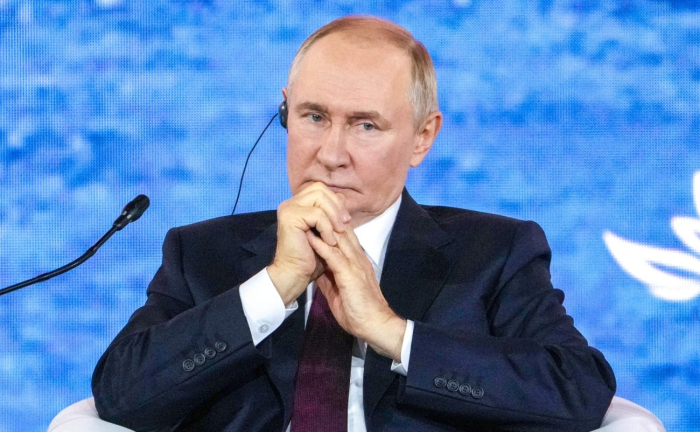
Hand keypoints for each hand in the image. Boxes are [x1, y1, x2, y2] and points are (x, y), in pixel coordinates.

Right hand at [268, 182, 351, 305]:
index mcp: (298, 204)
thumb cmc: (311, 257)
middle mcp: (291, 203)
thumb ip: (331, 215)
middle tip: (344, 225)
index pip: (321, 189)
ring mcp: (288, 209)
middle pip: (320, 189)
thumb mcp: (326, 231)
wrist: (295, 275)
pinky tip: (329, 242)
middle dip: (336, 207)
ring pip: (319, 198)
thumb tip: (343, 199)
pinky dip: (327, 228)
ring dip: (333, 216)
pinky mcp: (290, 217)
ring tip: (337, 234)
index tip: (346, 220)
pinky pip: (317, 214)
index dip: (336, 202)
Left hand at [306, 227, 406, 361]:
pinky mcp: (351, 275)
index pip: (345, 237)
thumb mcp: (340, 291)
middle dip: (327, 219)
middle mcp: (358, 258)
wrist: (376, 325)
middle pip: (342, 232)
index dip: (331, 224)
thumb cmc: (359, 312)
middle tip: (311, 207)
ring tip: (308, 216)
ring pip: (339, 239)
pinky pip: (334, 257)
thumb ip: (330, 277)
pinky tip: (311, 238)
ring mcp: (356, 265)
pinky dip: (322, 246)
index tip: (317, 215)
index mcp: (357, 261)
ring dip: (323, 227)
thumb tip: (316, 269)